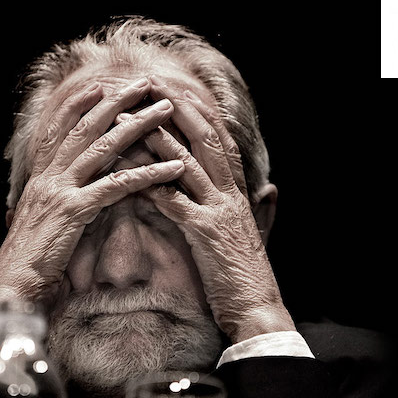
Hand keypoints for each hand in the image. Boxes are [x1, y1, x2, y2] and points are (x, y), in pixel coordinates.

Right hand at [0, 77, 185, 355]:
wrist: (12, 285)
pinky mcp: (74, 211)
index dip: (80, 105)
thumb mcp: (41, 224)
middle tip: (143, 84)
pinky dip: (148, 174)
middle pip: (86, 128)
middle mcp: (49, 177)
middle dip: (116, 102)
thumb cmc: (29, 262)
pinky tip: (172, 168)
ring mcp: (61, 191)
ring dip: (138, 125)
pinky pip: (117, 186)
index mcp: (41, 178)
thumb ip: (55, 204)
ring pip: (104, 147)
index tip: (100, 86)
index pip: (61, 130)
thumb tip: (70, 196)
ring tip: (164, 110)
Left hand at [142, 76, 294, 343]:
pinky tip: (129, 175)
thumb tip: (270, 188)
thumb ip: (260, 210)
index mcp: (238, 193)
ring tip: (127, 121)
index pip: (220, 141)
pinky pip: (175, 203)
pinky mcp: (206, 234)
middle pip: (205, 139)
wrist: (257, 310)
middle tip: (150, 86)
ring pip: (186, 164)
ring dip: (155, 140)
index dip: (200, 112)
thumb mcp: (254, 236)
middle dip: (177, 110)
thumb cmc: (248, 277)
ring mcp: (219, 212)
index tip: (176, 89)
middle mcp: (231, 195)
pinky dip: (153, 187)